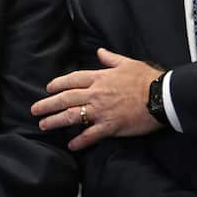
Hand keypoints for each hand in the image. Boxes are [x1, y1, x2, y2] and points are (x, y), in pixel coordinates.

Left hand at [31, 48, 162, 149]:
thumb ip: (111, 58)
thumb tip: (100, 51)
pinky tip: (71, 145)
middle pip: (65, 98)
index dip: (58, 84)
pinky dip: (80, 141)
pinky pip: (90, 135)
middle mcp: (96, 94)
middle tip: (35, 110)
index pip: (72, 80)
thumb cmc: (147, 78)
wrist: (161, 96)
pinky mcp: (110, 126)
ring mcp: (101, 111)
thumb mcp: (127, 63)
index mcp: (99, 78)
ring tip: (43, 125)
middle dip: (47, 104)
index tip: (48, 89)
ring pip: (72, 116)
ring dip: (55, 121)